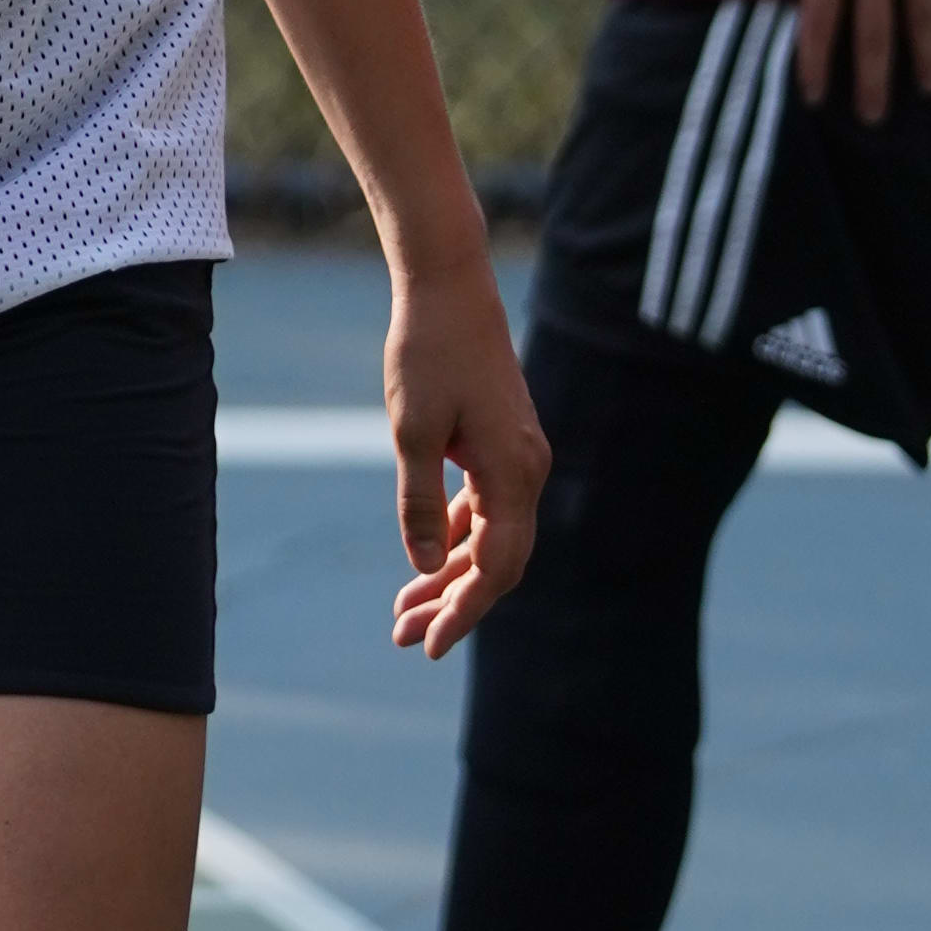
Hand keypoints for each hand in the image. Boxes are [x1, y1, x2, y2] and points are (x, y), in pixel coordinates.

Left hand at [382, 251, 546, 659]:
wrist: (448, 285)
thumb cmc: (427, 353)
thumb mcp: (411, 432)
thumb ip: (418, 503)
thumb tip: (423, 566)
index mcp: (513, 474)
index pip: (494, 568)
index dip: (463, 611)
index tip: (428, 645)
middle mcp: (527, 471)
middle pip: (496, 561)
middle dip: (452, 602)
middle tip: (403, 637)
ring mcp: (517, 456)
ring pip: (489, 536)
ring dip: (449, 573)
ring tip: (403, 610)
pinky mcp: (502, 442)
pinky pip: (485, 507)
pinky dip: (456, 535)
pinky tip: (426, 557)